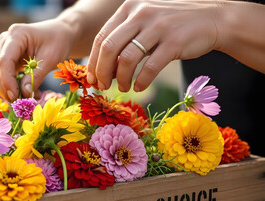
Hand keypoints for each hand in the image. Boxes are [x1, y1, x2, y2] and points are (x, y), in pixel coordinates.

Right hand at [0, 19, 77, 100]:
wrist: (60, 34)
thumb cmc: (58, 42)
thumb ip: (36, 76)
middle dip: (5, 88)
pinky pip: (3, 76)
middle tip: (19, 103)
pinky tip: (27, 92)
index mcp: (16, 35)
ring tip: (27, 98)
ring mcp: (4, 49)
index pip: (4, 61)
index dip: (7, 81)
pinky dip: (12, 87)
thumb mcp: (51, 59)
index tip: (15, 97)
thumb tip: (23, 93)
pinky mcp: (6, 59)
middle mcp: (5, 41)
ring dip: (7, 90)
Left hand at [87, 0, 220, 91]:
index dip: (93, 61)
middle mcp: (141, 13)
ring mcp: (158, 26)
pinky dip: (141, 81)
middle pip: (109, 48)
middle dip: (102, 72)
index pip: (102, 37)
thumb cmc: (172, 25)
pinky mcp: (174, 41)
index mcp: (130, 8)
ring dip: (121, 79)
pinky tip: (139, 87)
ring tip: (123, 87)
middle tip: (103, 86)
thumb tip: (103, 69)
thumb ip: (125, 39)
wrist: (213, 19)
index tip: (92, 78)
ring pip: (127, 59)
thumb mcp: (145, 22)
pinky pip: (150, 67)